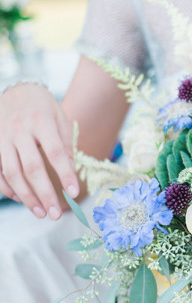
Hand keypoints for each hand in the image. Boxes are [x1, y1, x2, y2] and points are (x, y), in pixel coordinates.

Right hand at [0, 83, 79, 218]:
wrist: (15, 89)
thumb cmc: (42, 107)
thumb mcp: (59, 118)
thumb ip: (65, 144)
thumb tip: (71, 173)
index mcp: (41, 121)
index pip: (55, 152)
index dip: (65, 174)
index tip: (74, 193)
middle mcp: (20, 130)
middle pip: (32, 167)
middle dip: (45, 193)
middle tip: (55, 214)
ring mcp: (3, 138)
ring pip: (12, 173)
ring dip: (27, 197)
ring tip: (41, 213)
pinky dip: (9, 189)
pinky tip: (22, 199)